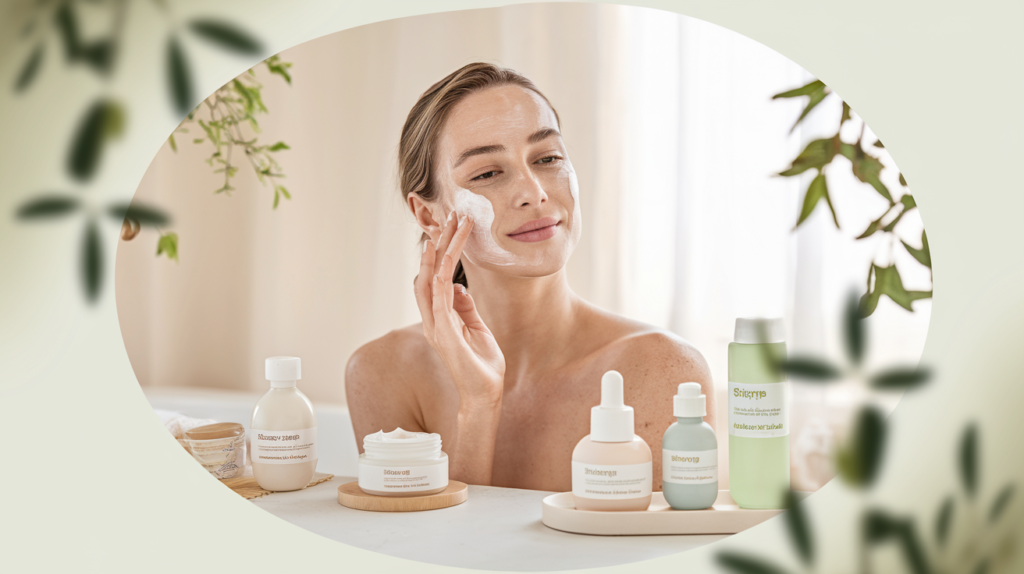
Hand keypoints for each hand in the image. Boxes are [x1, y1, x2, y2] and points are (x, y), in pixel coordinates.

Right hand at [414, 212, 505, 407]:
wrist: (484, 393)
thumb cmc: (481, 364)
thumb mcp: (476, 328)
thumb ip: (464, 308)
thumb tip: (458, 287)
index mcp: (440, 316)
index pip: (436, 276)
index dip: (441, 250)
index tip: (453, 227)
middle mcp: (433, 317)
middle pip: (429, 271)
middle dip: (440, 241)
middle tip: (452, 215)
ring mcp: (436, 324)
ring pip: (431, 277)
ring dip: (441, 249)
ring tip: (451, 225)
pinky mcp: (444, 331)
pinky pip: (439, 296)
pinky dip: (440, 272)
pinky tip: (446, 253)